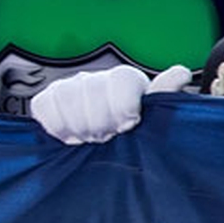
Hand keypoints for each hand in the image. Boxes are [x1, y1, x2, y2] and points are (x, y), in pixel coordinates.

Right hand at [30, 64, 192, 144]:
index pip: (120, 81)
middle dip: (100, 124)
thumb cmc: (132, 135)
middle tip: (107, 137)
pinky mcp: (48, 99)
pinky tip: (70, 135)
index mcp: (125, 79)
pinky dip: (56, 125)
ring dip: (78, 127)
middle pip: (91, 92)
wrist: (108, 148)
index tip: (128, 126)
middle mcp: (96, 77)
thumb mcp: (155, 119)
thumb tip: (179, 74)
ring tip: (90, 138)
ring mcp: (70, 86)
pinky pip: (43, 105)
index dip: (123, 109)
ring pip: (66, 97)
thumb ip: (164, 97)